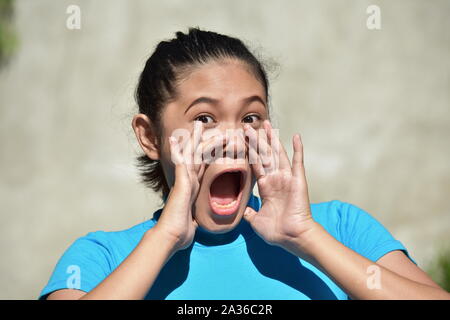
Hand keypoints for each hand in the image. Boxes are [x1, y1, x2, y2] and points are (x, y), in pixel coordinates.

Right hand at [153, 121, 205, 251]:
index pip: (204, 167)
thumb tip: (197, 220)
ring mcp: (183, 180)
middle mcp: (188, 181)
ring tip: (197, 125)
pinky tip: (176, 139)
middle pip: (197, 156)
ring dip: (194, 140)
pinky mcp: (180, 182)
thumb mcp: (194, 220)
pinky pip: (179, 162)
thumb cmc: (181, 231)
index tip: (217, 146)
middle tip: (208, 128)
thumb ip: (196, 215)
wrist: (172, 236)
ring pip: (189, 155)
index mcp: (194, 188)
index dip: (210, 155)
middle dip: (204, 141)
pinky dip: (177, 150)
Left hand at [243, 120, 317, 249]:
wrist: (292, 237)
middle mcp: (275, 179)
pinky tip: (295, 136)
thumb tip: (242, 209)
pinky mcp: (298, 180)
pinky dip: (298, 149)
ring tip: (267, 124)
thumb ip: (249, 212)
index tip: (240, 140)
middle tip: (247, 126)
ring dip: (272, 139)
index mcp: (265, 187)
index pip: (254, 164)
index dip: (247, 151)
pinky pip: (298, 162)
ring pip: (277, 154)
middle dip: (256, 140)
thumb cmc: (276, 231)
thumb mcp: (256, 221)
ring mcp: (286, 178)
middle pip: (264, 154)